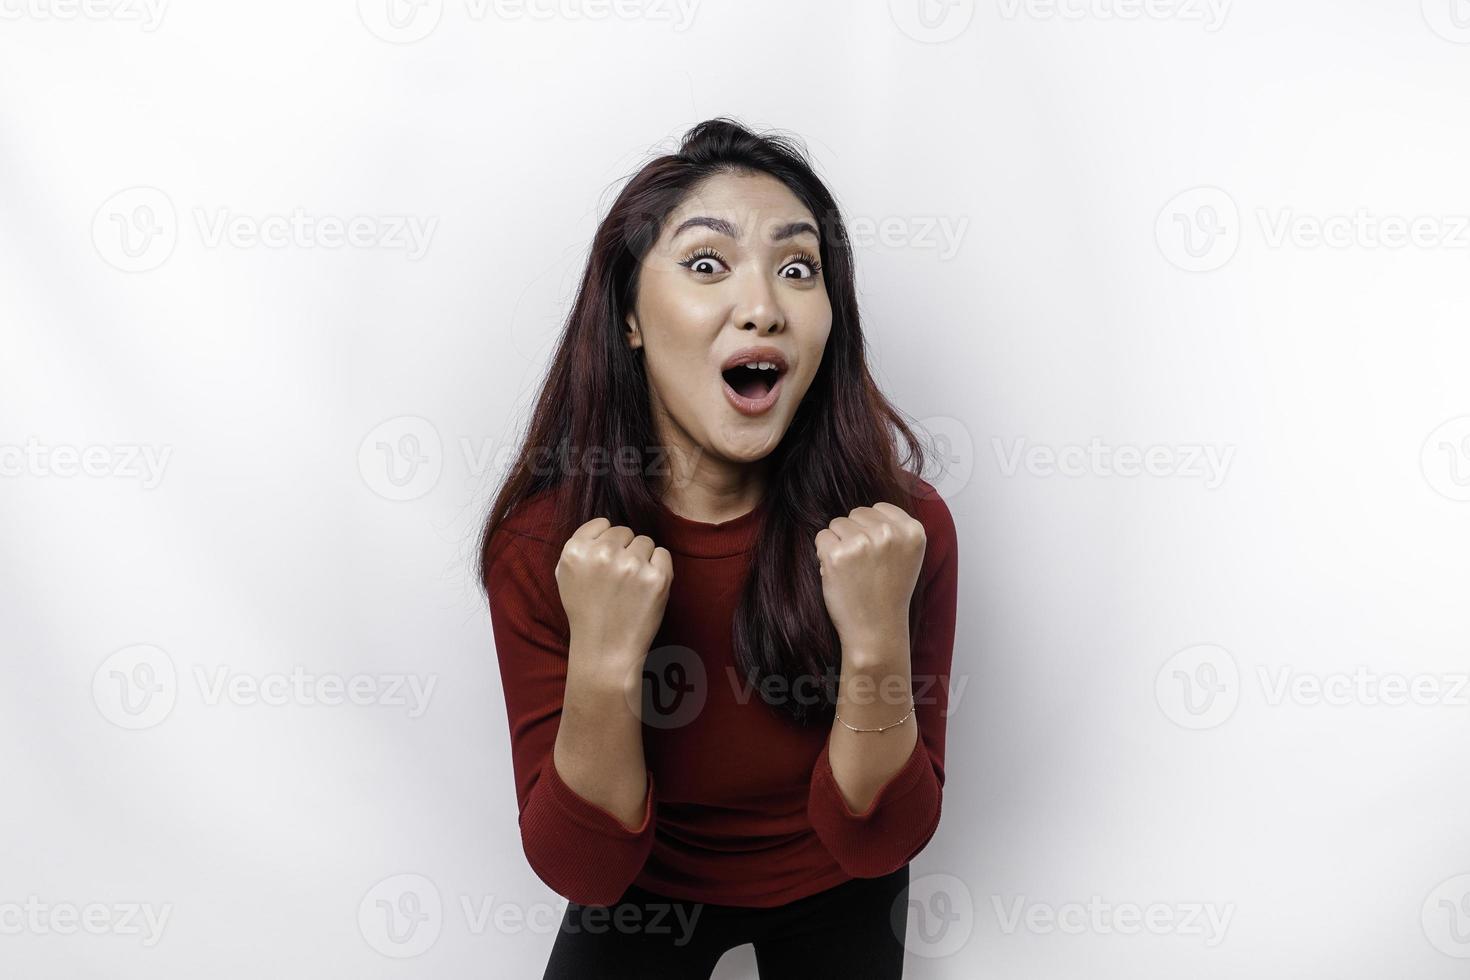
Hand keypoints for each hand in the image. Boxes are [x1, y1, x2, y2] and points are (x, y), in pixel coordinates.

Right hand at [555, 518, 672, 683]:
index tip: (605, 563)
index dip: (605, 542)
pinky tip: (646, 589)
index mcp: (575, 551)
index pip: (602, 524)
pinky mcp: (657, 577)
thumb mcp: (566, 576)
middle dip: (624, 551)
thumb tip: (602, 526)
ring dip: (642, 559)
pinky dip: (659, 568)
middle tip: (618, 580)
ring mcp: (631, 565)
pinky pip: (663, 554)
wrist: (606, 652)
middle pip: (625, 531)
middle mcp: (602, 554)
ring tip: (631, 587)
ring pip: (645, 542)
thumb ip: (579, 546)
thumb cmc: (587, 614)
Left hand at [814, 502, 925, 656]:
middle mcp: (890, 534)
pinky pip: (822, 537)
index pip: (879, 508)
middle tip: (864, 566)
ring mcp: (863, 543)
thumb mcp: (907, 555)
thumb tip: (869, 507)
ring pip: (838, 523)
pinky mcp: (837, 555)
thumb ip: (895, 528)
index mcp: (913, 531)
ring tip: (853, 570)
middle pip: (857, 513)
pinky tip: (839, 573)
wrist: (876, 630)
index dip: (872, 530)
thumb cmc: (888, 593)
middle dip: (855, 534)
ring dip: (839, 543)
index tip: (879, 555)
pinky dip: (824, 553)